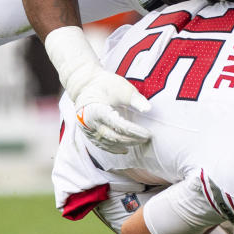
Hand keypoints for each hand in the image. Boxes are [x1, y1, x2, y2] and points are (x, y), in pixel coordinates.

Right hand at [45, 26, 151, 153]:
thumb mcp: (121, 87)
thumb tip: (148, 109)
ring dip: (124, 145)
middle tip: (147, 138)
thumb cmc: (105, 84)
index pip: (118, 125)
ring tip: (139, 142)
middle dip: (131, 139)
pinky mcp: (87, 132)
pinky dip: (113, 148)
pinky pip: (101, 144)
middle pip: (113, 136)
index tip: (147, 133)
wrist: (85, 84)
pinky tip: (124, 150)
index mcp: (96, 109)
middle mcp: (89, 122)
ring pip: (107, 143)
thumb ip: (134, 98)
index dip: (134, 131)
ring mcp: (86, 129)